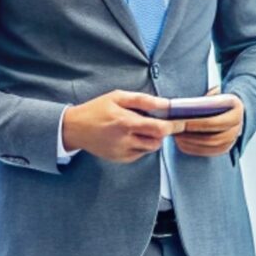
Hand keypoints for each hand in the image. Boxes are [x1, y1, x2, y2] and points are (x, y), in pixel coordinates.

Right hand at [62, 90, 176, 162]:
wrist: (74, 128)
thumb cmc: (97, 109)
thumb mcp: (118, 97)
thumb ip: (143, 100)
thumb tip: (165, 103)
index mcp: (126, 122)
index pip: (159, 128)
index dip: (173, 126)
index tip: (181, 122)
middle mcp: (125, 140)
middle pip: (158, 141)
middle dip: (163, 132)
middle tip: (160, 123)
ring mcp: (122, 152)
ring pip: (150, 149)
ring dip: (153, 139)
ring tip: (142, 128)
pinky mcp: (120, 159)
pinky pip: (140, 154)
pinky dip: (141, 145)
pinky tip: (131, 136)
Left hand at [174, 92, 243, 157]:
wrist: (228, 108)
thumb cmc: (215, 99)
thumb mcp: (212, 93)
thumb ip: (204, 98)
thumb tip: (186, 107)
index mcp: (236, 109)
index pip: (216, 121)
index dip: (198, 124)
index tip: (182, 122)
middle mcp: (238, 126)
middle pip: (215, 138)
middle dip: (193, 136)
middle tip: (177, 131)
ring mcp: (233, 139)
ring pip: (211, 146)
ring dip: (192, 143)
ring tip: (177, 136)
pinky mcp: (224, 148)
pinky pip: (209, 152)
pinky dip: (193, 148)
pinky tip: (181, 142)